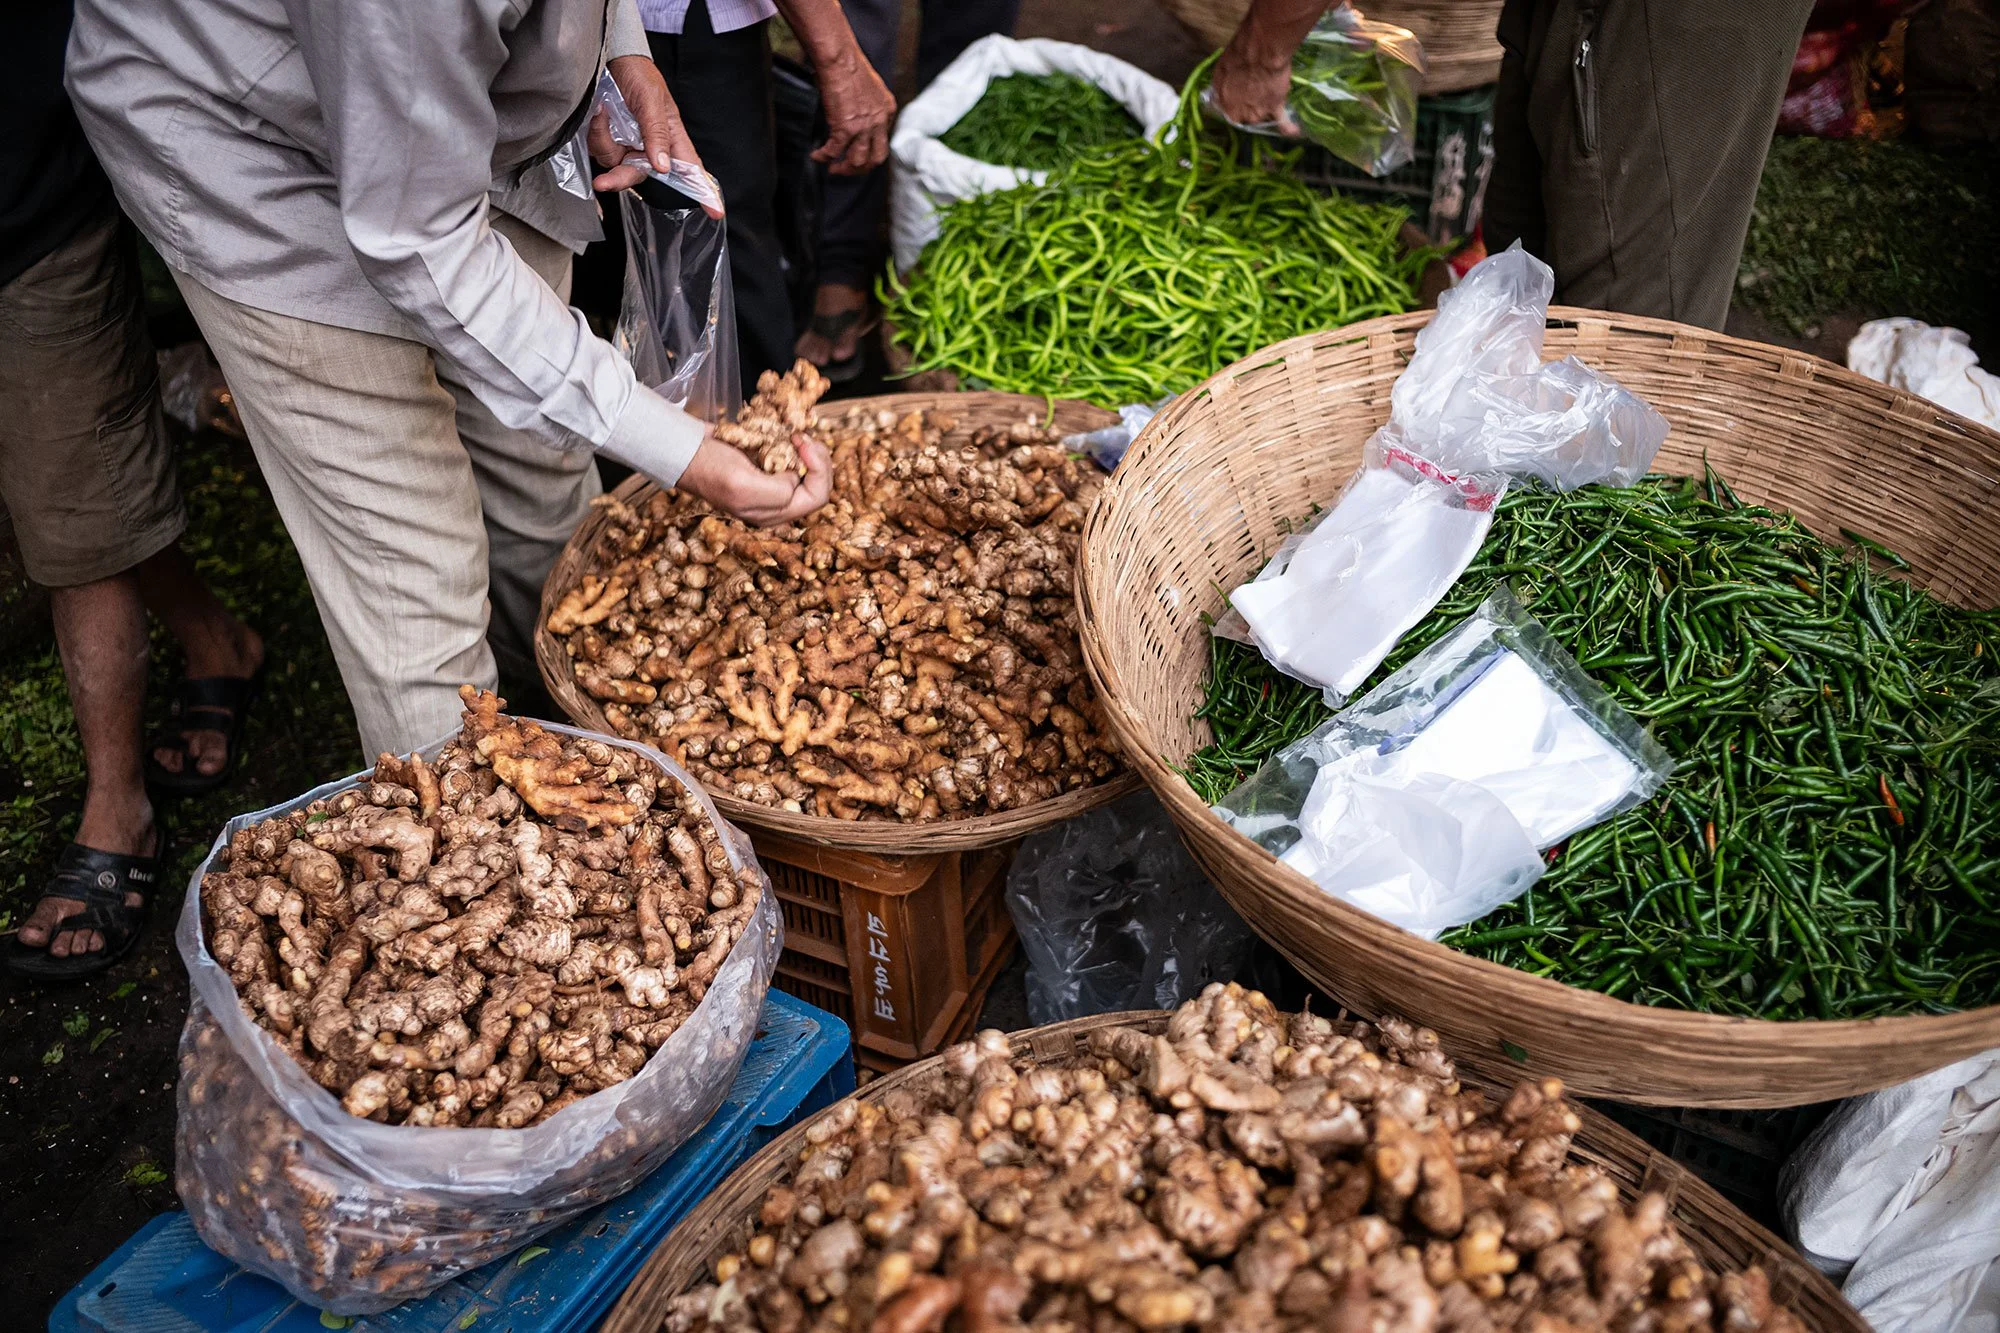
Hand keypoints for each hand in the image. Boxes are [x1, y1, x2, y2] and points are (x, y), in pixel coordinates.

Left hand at [592, 54, 719, 212]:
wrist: (614, 58)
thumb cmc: (640, 75)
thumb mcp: (652, 101)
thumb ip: (657, 134)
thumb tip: (663, 167)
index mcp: (671, 138)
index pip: (691, 170)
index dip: (703, 192)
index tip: (715, 211)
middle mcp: (649, 147)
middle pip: (639, 175)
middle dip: (619, 178)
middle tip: (604, 183)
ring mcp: (628, 144)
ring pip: (614, 162)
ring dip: (603, 140)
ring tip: (603, 113)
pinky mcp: (609, 139)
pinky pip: (599, 149)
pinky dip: (595, 132)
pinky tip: (599, 113)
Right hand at [675, 433, 831, 525]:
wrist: (685, 449)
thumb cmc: (709, 467)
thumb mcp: (742, 484)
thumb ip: (777, 492)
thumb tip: (796, 479)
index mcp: (773, 514)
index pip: (817, 497)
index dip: (818, 469)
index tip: (802, 443)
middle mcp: (777, 503)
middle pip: (818, 484)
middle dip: (818, 458)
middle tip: (802, 436)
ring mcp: (773, 484)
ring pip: (810, 470)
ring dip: (809, 449)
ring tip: (796, 434)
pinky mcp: (768, 467)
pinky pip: (796, 458)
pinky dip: (796, 444)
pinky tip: (787, 434)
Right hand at [812, 48, 895, 175]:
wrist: (840, 59)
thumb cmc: (849, 65)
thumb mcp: (870, 87)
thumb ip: (869, 104)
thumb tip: (857, 114)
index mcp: (887, 110)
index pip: (883, 140)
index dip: (869, 151)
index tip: (856, 152)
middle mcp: (879, 121)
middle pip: (876, 158)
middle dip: (861, 169)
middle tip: (848, 169)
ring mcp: (863, 127)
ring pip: (858, 161)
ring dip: (844, 169)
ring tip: (832, 168)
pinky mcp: (845, 128)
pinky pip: (834, 152)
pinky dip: (823, 157)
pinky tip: (817, 155)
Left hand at [1209, 45, 1298, 131]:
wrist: (1262, 52)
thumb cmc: (1237, 57)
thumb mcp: (1220, 72)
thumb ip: (1220, 88)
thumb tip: (1219, 96)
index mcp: (1226, 107)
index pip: (1229, 112)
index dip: (1234, 104)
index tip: (1237, 96)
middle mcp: (1243, 115)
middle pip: (1245, 116)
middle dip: (1248, 106)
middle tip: (1253, 91)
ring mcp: (1260, 113)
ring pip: (1261, 115)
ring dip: (1264, 109)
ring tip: (1268, 97)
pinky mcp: (1277, 107)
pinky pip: (1283, 121)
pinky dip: (1288, 127)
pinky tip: (1293, 131)